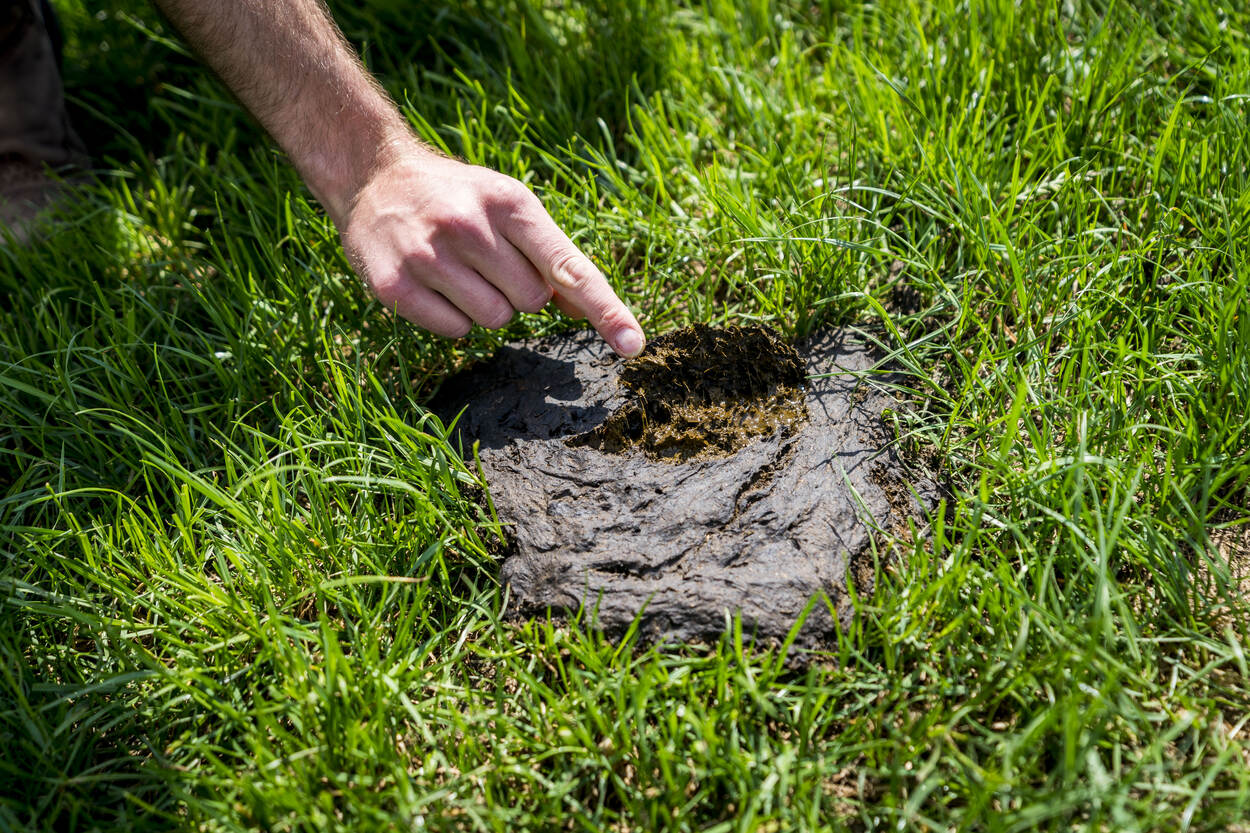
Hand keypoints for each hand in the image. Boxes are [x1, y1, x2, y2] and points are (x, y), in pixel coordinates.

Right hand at [335, 144, 645, 356]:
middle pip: (532, 302)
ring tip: (458, 271)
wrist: (374, 177)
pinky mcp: (394, 285)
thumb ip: (550, 255)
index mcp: (509, 202)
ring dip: (485, 307)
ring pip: (494, 320)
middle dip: (519, 292)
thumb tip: (587, 307)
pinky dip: (451, 319)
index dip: (605, 308)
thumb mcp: (508, 207)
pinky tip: (433, 285)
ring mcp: (428, 255)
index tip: (633, 343)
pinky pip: (454, 331)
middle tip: (487, 262)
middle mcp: (469, 225)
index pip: (568, 266)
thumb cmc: (459, 198)